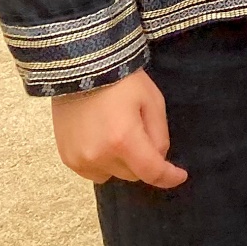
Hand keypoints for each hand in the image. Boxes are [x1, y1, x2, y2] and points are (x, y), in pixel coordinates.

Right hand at [51, 68, 187, 188]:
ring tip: (118, 134)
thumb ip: (159, 135)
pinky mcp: (67, 158)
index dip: (169, 177)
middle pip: (133, 174)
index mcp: (123, 140)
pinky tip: (101, 139)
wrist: (82, 68)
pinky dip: (102, 162)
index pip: (151, 172)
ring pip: (113, 175)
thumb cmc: (122, 80)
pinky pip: (93, 172)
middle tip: (141, 133)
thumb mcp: (152, 101)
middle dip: (143, 160)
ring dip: (122, 163)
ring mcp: (80, 159)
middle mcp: (100, 156)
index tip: (180, 176)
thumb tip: (158, 160)